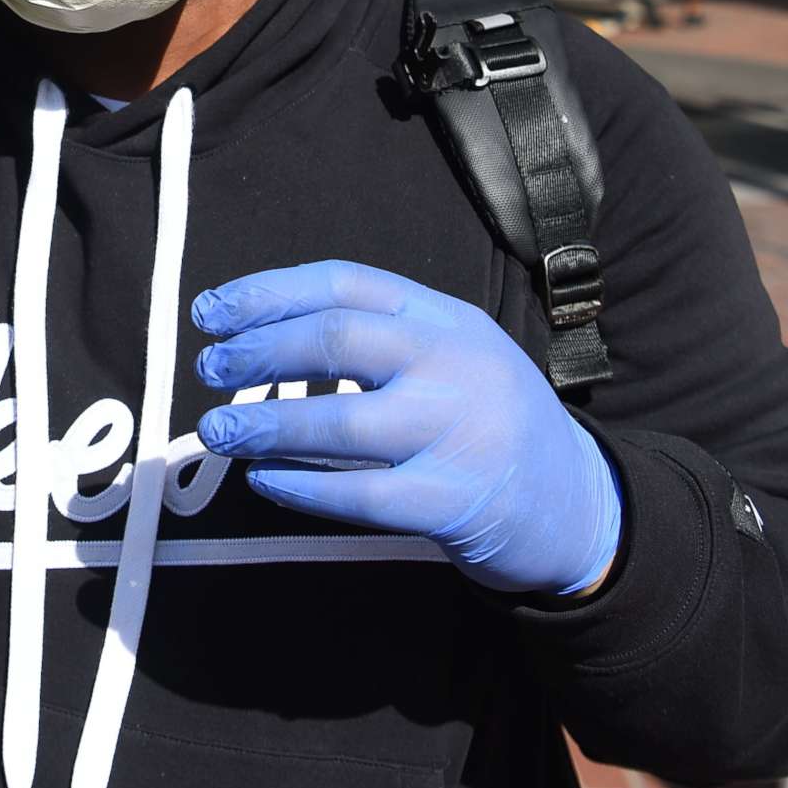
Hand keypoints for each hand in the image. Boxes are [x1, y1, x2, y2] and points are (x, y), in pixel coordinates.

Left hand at [192, 260, 622, 596]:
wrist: (578, 504)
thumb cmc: (488, 422)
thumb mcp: (454, 355)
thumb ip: (380, 338)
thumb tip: (259, 336)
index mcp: (447, 319)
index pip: (347, 284)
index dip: (269, 292)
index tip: (211, 311)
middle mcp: (456, 365)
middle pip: (337, 340)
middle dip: (258, 350)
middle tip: (209, 368)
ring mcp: (459, 434)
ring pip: (341, 422)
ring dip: (265, 425)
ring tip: (216, 431)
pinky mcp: (456, 503)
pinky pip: (362, 495)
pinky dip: (302, 488)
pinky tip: (264, 480)